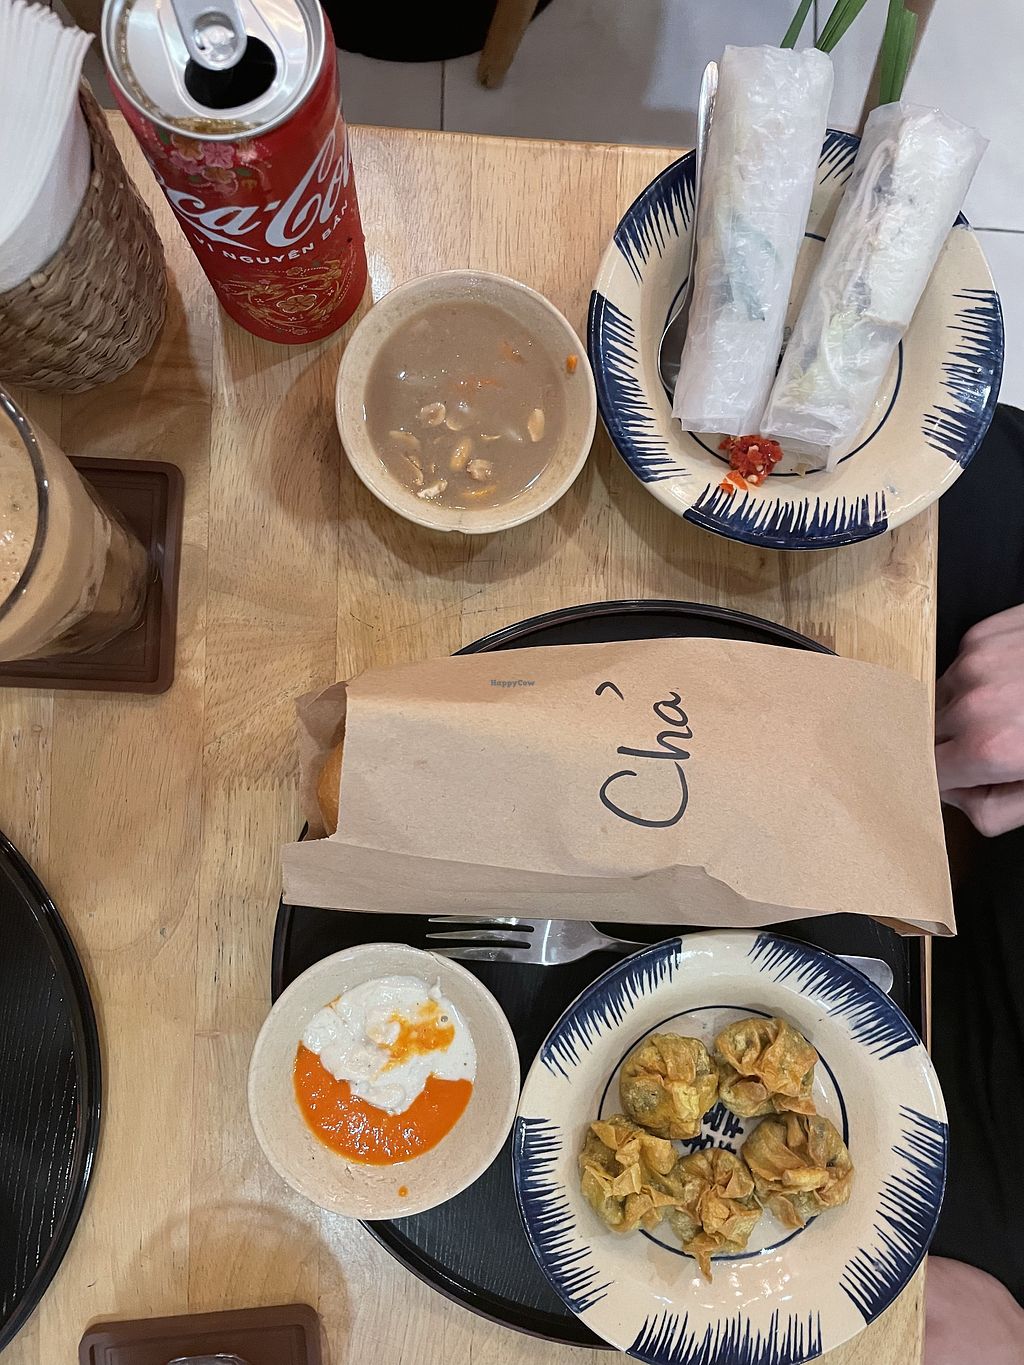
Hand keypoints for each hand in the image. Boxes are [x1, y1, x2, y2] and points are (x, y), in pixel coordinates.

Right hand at [935, 604, 1023, 836]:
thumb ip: (993, 809)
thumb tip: (957, 799)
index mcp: (987, 750)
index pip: (930, 772)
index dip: (951, 778)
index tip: (971, 776)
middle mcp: (970, 704)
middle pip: (931, 735)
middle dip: (957, 744)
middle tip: (1004, 743)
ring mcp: (972, 663)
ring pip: (943, 699)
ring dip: (967, 708)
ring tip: (1016, 707)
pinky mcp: (978, 636)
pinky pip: (959, 667)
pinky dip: (980, 678)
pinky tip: (1015, 680)